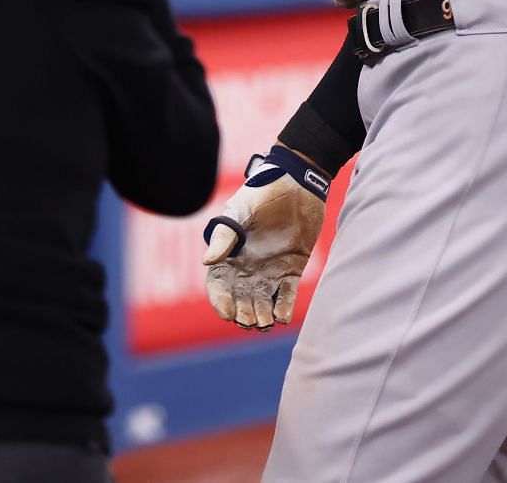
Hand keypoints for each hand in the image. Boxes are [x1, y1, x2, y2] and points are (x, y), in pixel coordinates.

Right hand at [202, 147, 329, 329]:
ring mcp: (270, 269)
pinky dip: (284, 307)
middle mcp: (248, 266)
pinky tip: (283, 317)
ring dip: (262, 315)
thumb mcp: (242, 209)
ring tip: (265, 324)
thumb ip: (226, 234)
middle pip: (240, 299)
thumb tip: (207, 260)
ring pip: (262, 301)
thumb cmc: (264, 192)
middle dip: (243, 313)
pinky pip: (286, 294)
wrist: (298, 182)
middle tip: (249, 321)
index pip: (219, 285)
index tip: (228, 314)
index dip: (221, 301)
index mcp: (231, 253)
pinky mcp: (291, 268)